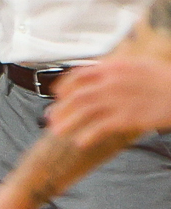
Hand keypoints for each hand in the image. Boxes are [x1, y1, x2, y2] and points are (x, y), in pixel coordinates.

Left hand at [48, 56, 170, 143]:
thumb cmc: (167, 80)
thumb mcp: (140, 66)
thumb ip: (119, 68)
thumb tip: (103, 71)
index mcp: (113, 67)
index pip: (79, 74)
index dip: (65, 85)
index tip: (57, 94)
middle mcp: (111, 82)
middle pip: (77, 96)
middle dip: (61, 108)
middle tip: (50, 117)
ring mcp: (117, 100)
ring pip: (84, 112)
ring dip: (67, 122)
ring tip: (57, 131)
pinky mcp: (127, 118)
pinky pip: (100, 128)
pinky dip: (87, 135)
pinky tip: (80, 142)